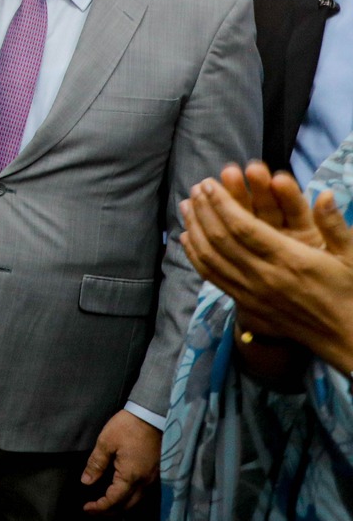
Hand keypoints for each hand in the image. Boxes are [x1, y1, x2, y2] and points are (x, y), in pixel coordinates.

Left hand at [81, 409, 160, 513]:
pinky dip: (130, 499)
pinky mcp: (156, 474)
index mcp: (131, 476)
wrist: (153, 415)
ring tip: (104, 505)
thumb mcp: (106, 442)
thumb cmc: (128, 427)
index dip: (99, 507)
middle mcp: (145, 482)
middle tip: (93, 510)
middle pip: (127, 506)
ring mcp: (153, 479)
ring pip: (137, 502)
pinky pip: (143, 494)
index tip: (86, 508)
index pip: (114, 500)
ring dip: (120, 507)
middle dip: (109, 512)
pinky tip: (121, 494)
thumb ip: (96, 464)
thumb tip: (86, 481)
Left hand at [181, 168, 352, 370]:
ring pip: (210, 258)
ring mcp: (252, 293)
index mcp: (290, 261)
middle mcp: (265, 277)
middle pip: (221, 240)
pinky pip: (212, 277)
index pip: (244, 228)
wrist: (345, 336)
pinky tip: (187, 238)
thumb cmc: (349, 291)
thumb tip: (324, 194)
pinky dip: (195, 255)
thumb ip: (335, 225)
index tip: (209, 184)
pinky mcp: (246, 304)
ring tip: (186, 206)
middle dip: (204, 210)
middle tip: (196, 187)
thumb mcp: (351, 257)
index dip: (222, 204)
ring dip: (194, 229)